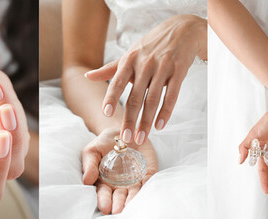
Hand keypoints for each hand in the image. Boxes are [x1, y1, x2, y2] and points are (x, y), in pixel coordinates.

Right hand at [81, 128, 157, 214]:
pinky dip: (149, 186)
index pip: (104, 194)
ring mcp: (135, 179)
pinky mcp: (148, 172)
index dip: (104, 201)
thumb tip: (86, 180)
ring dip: (133, 200)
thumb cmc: (103, 143)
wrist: (120, 130)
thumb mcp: (92, 151)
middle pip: (120, 197)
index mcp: (105, 182)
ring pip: (135, 192)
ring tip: (131, 207)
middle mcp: (120, 184)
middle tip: (118, 211)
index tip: (105, 208)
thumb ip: (89, 165)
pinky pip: (149, 181)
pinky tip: (148, 192)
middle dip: (119, 204)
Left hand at [85, 14, 205, 144]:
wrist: (181, 30)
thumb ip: (109, 69)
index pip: (117, 82)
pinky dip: (165, 112)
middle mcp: (145, 64)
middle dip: (130, 119)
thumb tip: (87, 76)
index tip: (106, 113)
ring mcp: (162, 68)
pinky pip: (172, 96)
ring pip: (153, 99)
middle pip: (135, 97)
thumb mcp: (129, 54)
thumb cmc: (151, 46)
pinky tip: (160, 126)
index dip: (111, 97)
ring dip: (147, 121)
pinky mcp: (179, 71)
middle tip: (126, 138)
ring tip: (141, 137)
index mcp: (129, 60)